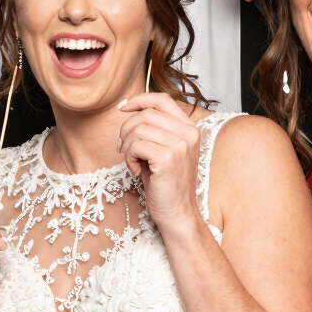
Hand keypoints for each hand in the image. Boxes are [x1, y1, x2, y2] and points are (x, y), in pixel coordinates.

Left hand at [118, 93, 201, 229]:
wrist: (177, 212)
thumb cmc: (165, 182)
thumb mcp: (162, 149)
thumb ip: (153, 128)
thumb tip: (128, 108)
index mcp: (189, 128)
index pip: (162, 99)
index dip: (139, 100)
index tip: (122, 108)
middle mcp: (188, 133)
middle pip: (145, 113)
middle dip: (126, 129)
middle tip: (123, 148)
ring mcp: (180, 145)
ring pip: (138, 128)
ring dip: (127, 145)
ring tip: (132, 161)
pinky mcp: (168, 158)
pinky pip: (136, 145)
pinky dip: (129, 157)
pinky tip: (136, 170)